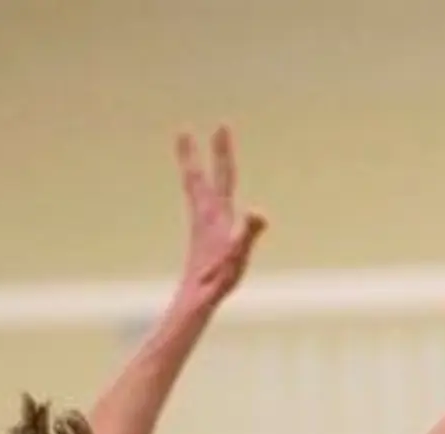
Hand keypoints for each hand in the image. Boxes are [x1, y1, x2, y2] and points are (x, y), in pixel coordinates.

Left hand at [174, 127, 266, 308]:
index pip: (221, 175)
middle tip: (185, 131)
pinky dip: (198, 190)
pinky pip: (199, 203)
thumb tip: (259, 211)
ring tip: (189, 156)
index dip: (222, 151)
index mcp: (215, 212)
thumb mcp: (239, 253)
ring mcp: (202, 224)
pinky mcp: (202, 235)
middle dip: (200, 154)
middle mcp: (205, 214)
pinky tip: (202, 196)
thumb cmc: (219, 278)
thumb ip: (248, 231)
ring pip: (195, 189)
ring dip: (192, 169)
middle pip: (201, 176)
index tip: (221, 125)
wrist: (196, 297)